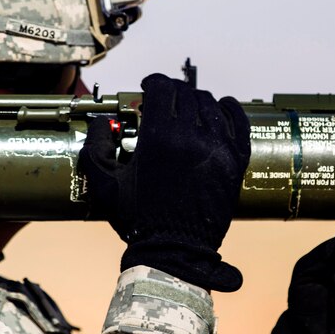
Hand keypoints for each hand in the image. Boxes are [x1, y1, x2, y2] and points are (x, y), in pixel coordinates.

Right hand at [78, 74, 250, 290]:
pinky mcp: (236, 160)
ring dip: (196, 101)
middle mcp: (192, 136)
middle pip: (185, 93)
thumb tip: (100, 121)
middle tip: (165, 101)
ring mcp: (218, 147)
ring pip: (211, 104)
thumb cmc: (139, 219)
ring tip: (188, 109)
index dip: (153, 83)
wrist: (175, 250)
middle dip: (172, 92)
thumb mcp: (104, 183)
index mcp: (159, 136)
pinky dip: (229, 109)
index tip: (149, 87)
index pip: (161, 87)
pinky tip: (220, 107)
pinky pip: (238, 121)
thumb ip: (96, 146)